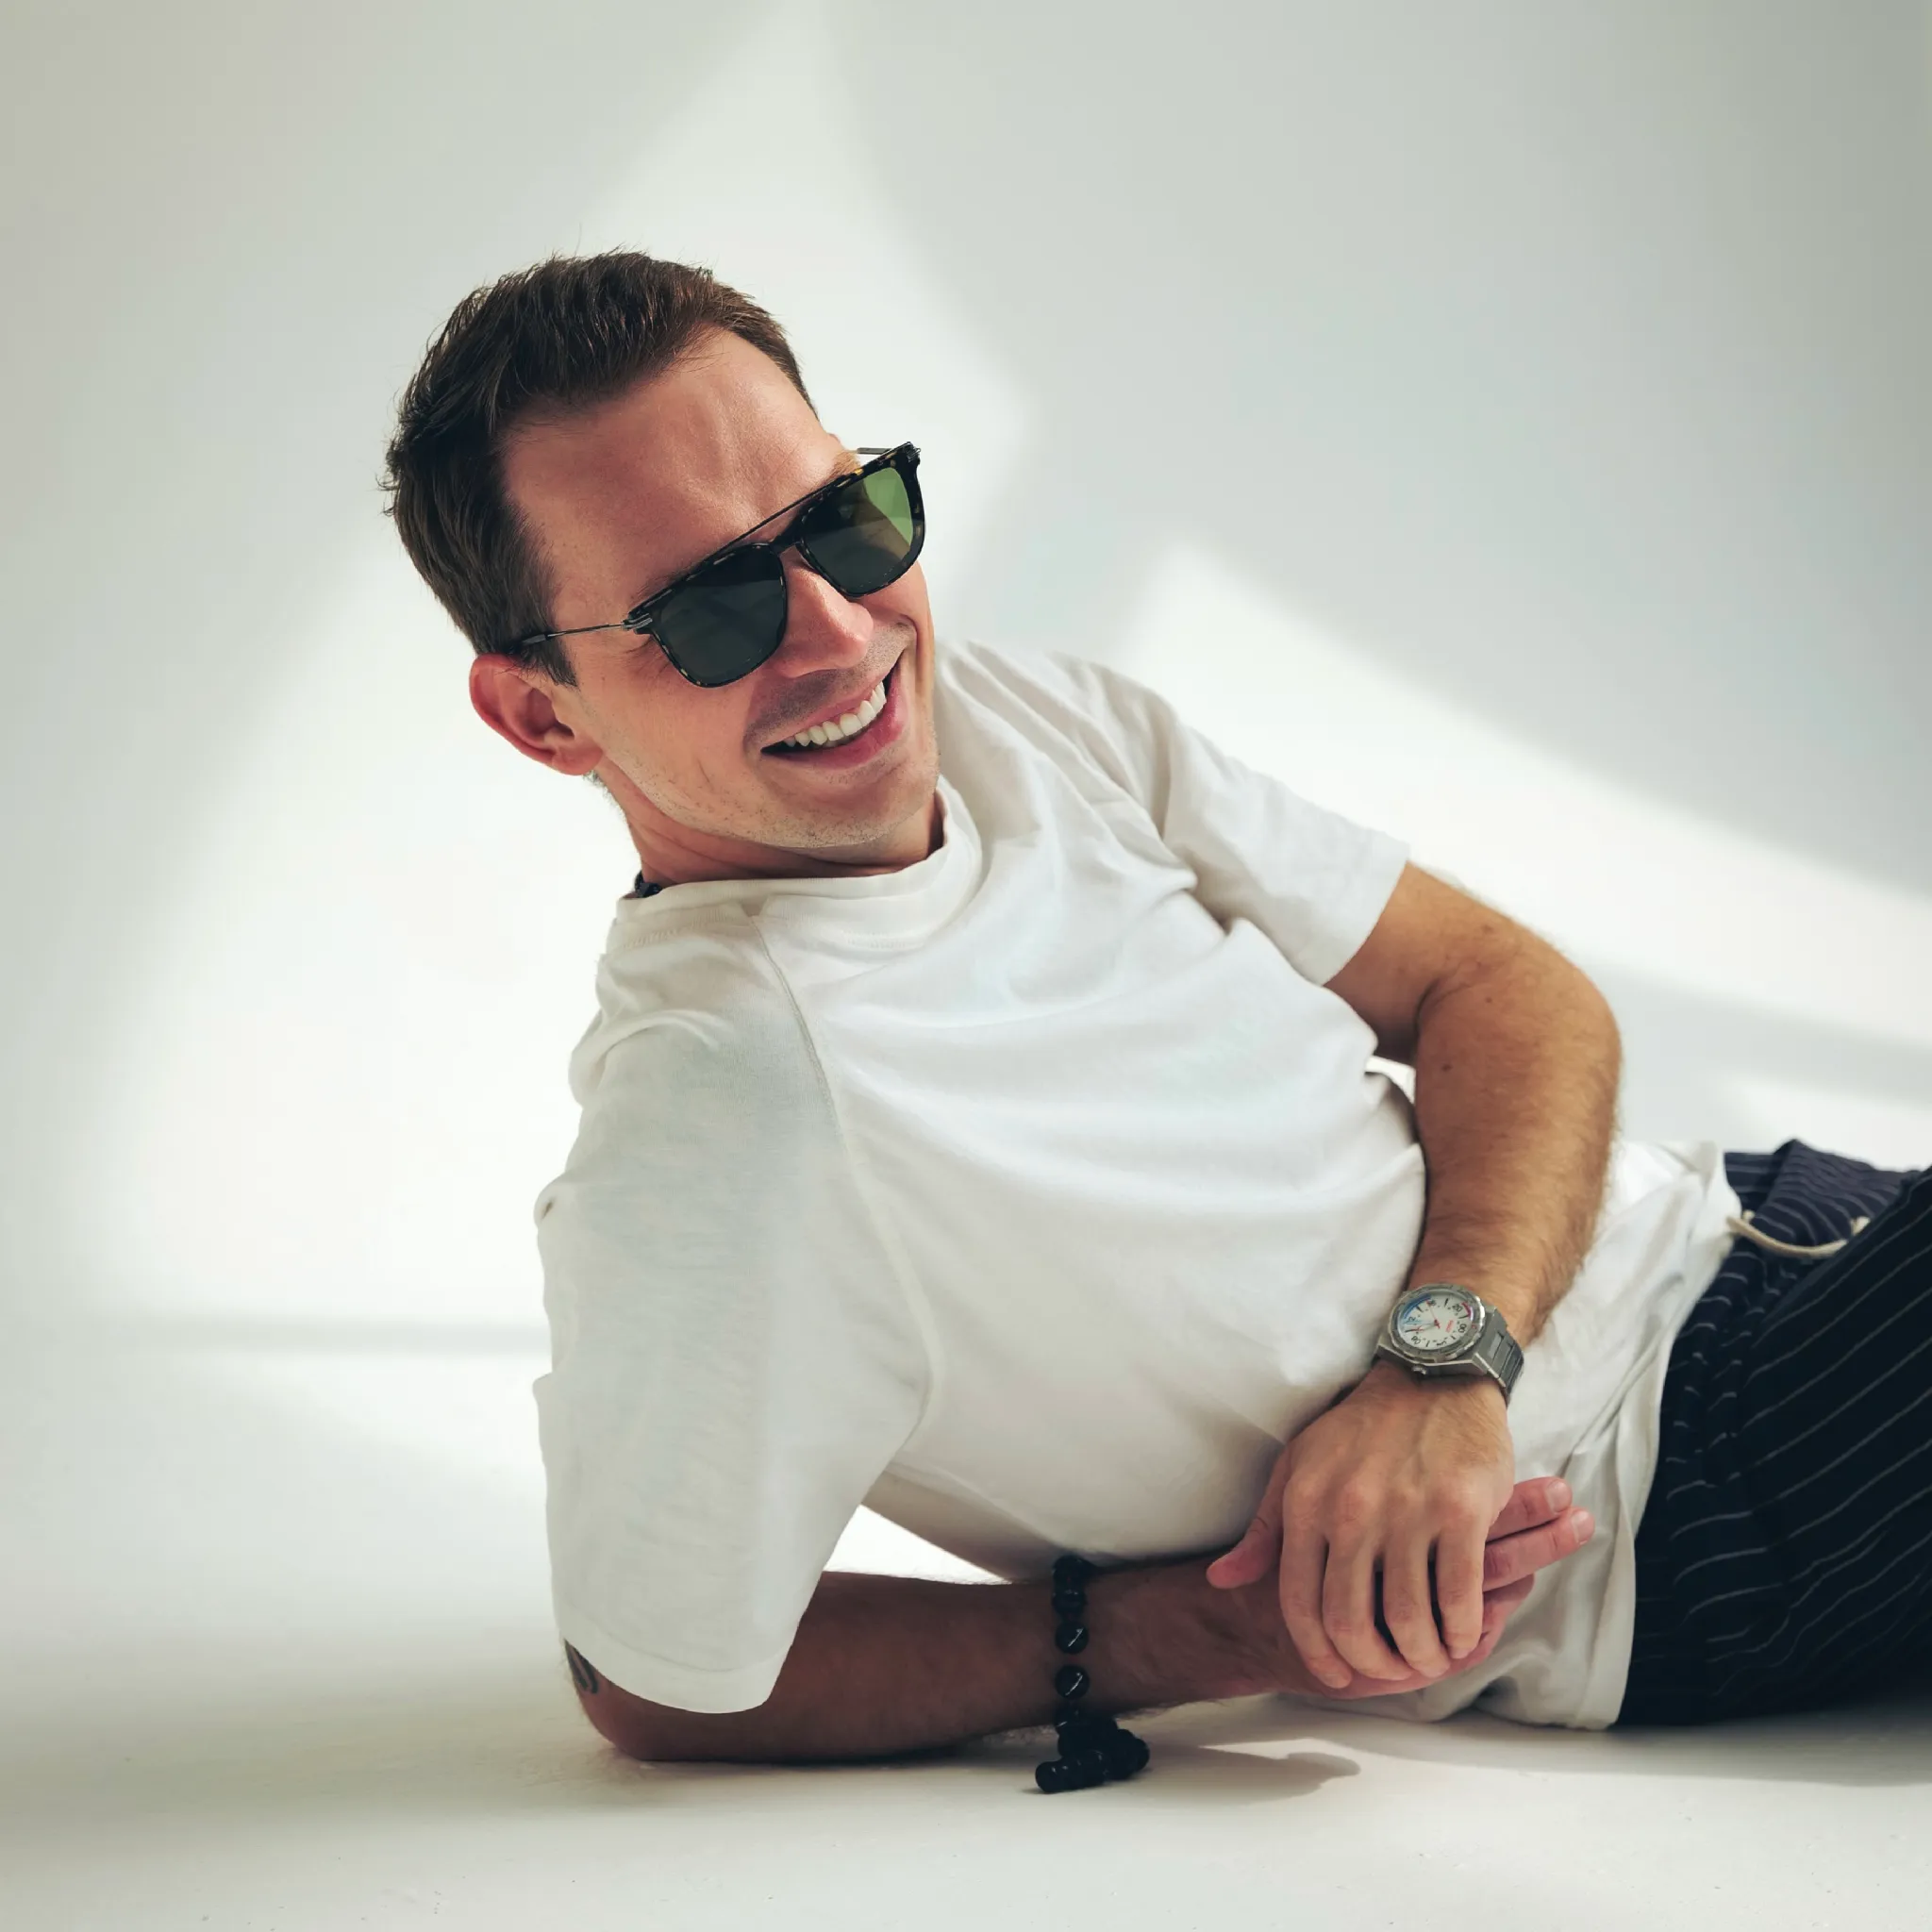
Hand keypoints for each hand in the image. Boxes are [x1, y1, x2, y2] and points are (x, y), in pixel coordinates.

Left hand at [1205, 1363, 1522, 1686]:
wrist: (1432, 1375)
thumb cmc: (1361, 1428)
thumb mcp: (1298, 1466)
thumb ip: (1264, 1531)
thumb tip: (1222, 1581)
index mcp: (1307, 1504)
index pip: (1301, 1605)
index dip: (1319, 1654)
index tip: (1337, 1676)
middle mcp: (1352, 1512)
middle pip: (1353, 1623)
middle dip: (1373, 1664)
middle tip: (1391, 1670)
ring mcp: (1409, 1513)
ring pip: (1409, 1620)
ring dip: (1422, 1655)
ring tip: (1430, 1657)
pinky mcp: (1462, 1511)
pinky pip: (1460, 1597)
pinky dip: (1461, 1632)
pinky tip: (1462, 1635)